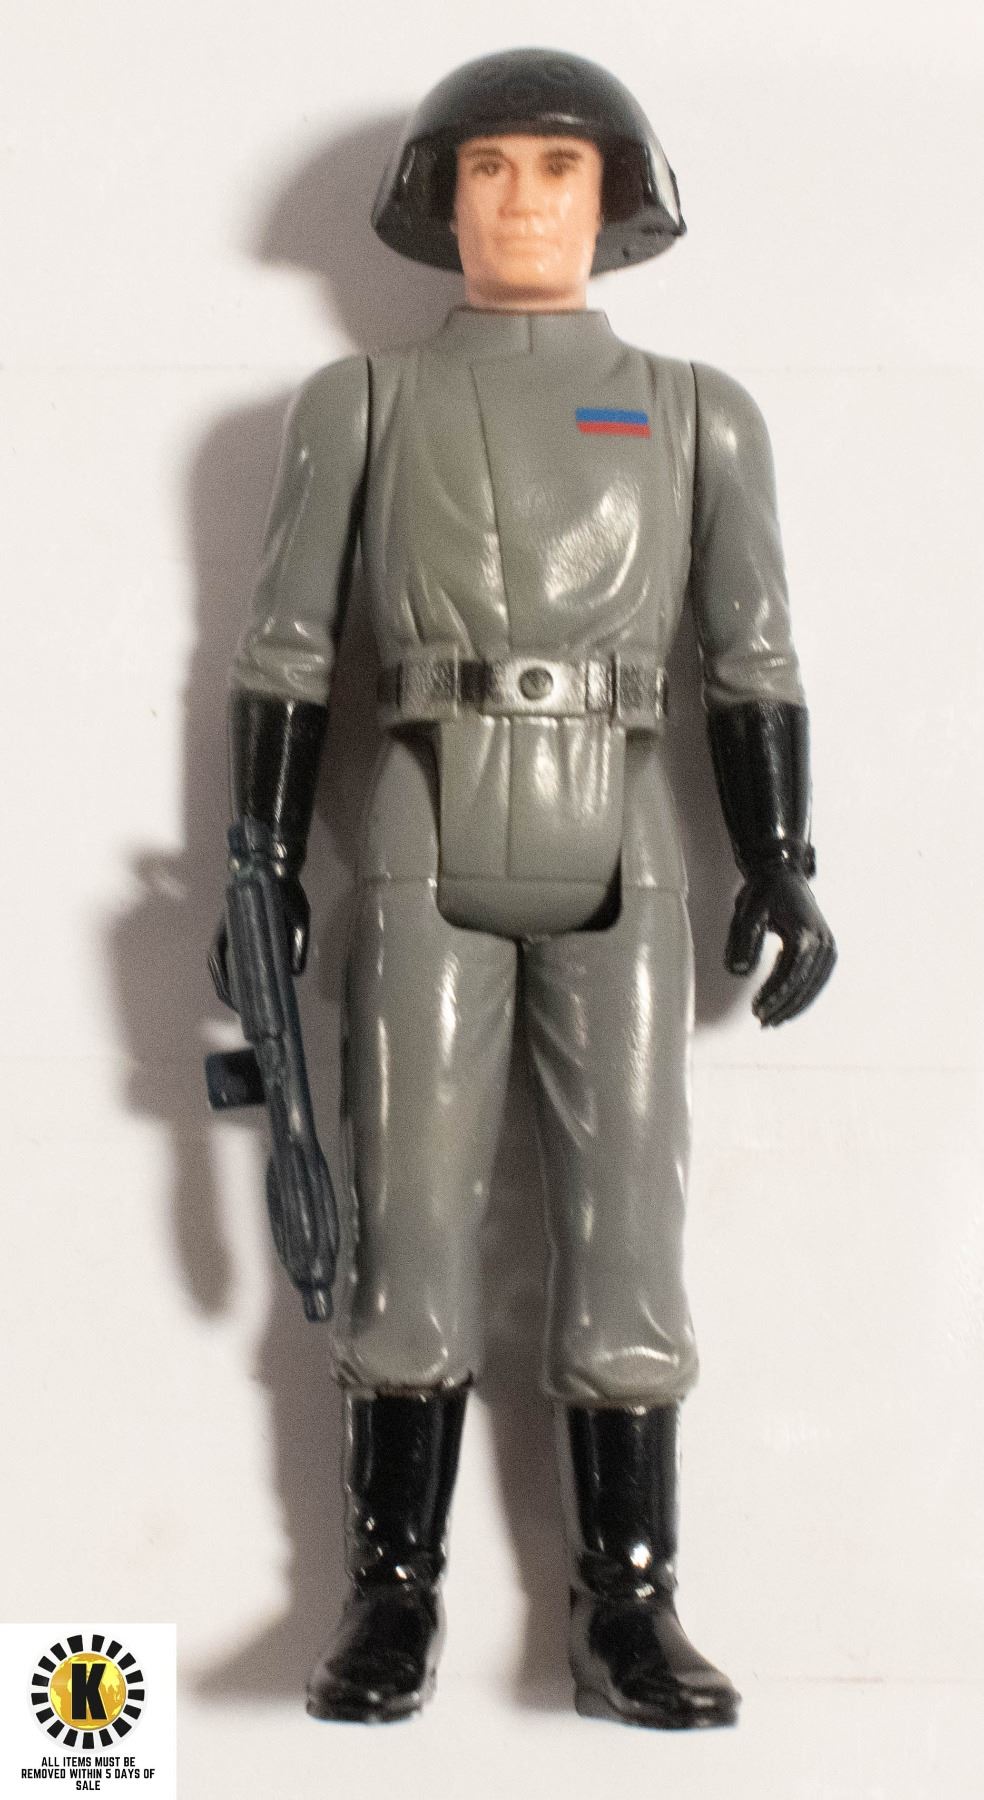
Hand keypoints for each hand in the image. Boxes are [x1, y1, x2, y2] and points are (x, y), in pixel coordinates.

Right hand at [207, 871, 310, 1009]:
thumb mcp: (298, 917)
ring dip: (227, 983)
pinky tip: (247, 985)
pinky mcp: (235, 929)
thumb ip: (297, 944)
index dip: (227, 984)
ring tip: (243, 1004)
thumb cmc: (286, 892)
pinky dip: (232, 972)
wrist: (276, 866)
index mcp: (236, 925)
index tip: (238, 1003)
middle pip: (217, 966)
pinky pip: (228, 955)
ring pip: (219, 962)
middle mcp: (226, 929)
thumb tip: (294, 974)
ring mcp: (228, 929)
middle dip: (227, 991)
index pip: (221, 960)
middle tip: (243, 1012)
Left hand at [725, 863, 835, 1027]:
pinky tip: (786, 1008)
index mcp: (805, 934)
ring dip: (794, 1006)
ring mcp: (828, 946)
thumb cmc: (763, 893)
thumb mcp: (747, 913)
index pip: (791, 974)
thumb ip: (742, 942)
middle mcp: (823, 942)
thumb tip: (738, 972)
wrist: (783, 874)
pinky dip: (803, 995)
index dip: (775, 995)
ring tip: (772, 1021)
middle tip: (762, 1021)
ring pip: (813, 986)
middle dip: (783, 1006)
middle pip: (804, 985)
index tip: (758, 1010)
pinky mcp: (827, 949)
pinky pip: (816, 979)